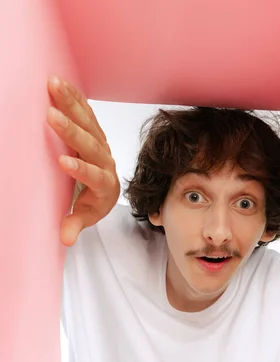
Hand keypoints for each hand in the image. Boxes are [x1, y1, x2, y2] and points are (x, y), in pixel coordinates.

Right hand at [47, 75, 119, 245]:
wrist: (107, 189)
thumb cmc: (94, 203)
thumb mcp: (86, 216)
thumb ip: (75, 224)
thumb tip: (65, 239)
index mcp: (104, 184)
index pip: (94, 176)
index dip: (81, 169)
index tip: (64, 162)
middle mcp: (106, 161)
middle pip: (90, 144)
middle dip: (72, 130)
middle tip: (52, 116)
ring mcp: (102, 144)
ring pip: (89, 122)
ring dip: (71, 104)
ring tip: (53, 86)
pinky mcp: (96, 131)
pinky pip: (87, 112)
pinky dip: (74, 98)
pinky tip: (60, 83)